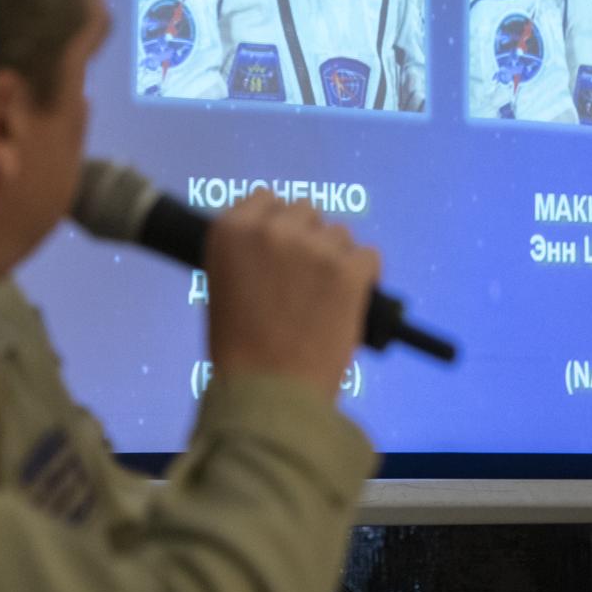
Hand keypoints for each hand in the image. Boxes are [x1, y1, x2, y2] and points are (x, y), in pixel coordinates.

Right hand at [204, 191, 380, 400]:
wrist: (269, 393)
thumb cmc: (239, 348)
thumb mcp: (223, 285)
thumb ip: (247, 252)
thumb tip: (276, 239)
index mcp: (232, 230)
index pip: (264, 198)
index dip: (275, 223)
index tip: (280, 249)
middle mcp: (272, 229)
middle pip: (304, 210)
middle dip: (306, 238)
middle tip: (303, 278)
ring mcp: (313, 247)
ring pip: (338, 233)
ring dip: (335, 257)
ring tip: (325, 297)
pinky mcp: (349, 270)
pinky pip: (368, 255)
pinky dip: (363, 276)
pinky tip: (351, 299)